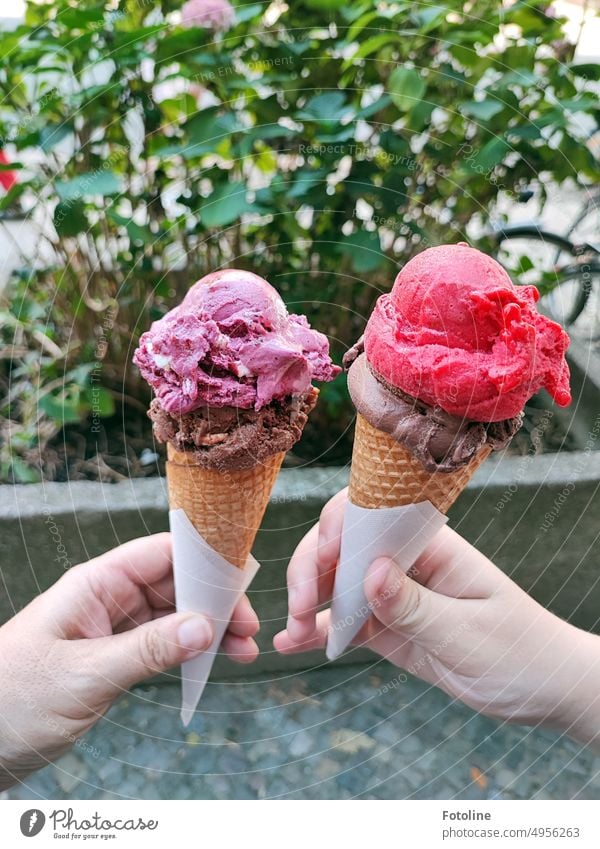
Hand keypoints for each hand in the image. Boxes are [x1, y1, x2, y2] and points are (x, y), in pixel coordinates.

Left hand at [0, 533, 258, 787]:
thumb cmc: (12, 700)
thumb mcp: (83, 675)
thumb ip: (145, 651)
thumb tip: (204, 628)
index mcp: (95, 584)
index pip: (160, 554)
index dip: (203, 559)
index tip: (240, 576)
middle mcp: (107, 599)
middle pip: (174, 584)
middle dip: (214, 601)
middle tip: (248, 625)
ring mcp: (113, 629)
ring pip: (173, 615)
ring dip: (209, 629)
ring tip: (244, 649)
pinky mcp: (115, 657)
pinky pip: (162, 644)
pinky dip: (190, 651)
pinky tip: (214, 661)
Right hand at [275, 489, 599, 748]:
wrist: (543, 690)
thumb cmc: (519, 651)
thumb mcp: (466, 632)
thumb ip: (414, 605)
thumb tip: (368, 569)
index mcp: (433, 544)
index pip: (375, 513)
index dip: (339, 526)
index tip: (323, 557)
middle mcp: (407, 561)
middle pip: (344, 545)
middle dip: (311, 570)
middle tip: (298, 611)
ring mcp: (395, 594)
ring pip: (337, 583)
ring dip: (308, 601)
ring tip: (291, 632)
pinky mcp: (389, 627)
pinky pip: (347, 622)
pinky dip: (320, 630)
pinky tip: (292, 643)